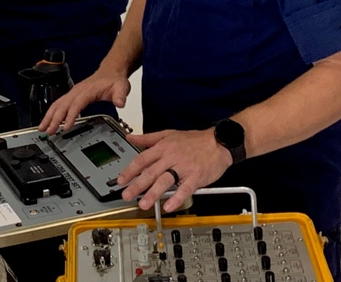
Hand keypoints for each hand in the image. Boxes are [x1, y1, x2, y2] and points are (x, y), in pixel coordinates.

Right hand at [37, 70, 129, 134]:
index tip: (65, 127)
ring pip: (57, 104)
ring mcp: (73, 93)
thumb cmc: (113, 80)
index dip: (70, 116)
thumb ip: (120, 95)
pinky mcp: (72, 96)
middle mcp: (77, 91)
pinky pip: (59, 104)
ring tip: (42, 128)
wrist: (110, 72)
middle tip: (47, 131)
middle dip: (53, 118)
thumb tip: (120, 103)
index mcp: (87, 90)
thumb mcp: (121, 87)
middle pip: (61, 105)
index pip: (76, 104)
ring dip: (49, 116)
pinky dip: (52, 113)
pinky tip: (50, 121)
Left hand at [117, 129, 232, 212]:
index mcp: (163, 148)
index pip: (142, 159)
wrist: (219, 142)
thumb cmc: (195, 140)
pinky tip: (169, 206)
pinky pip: (185, 189)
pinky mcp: (196, 177)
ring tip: (143, 204)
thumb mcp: (169, 134)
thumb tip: (131, 138)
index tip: (121, 180)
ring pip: (165, 181)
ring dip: (153, 194)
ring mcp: (183, 167)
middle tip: (126, 195)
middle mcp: (171, 157)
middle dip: (136, 185)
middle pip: (150, 172)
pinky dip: (177, 198)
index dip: (130, 171)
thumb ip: (148, 138)